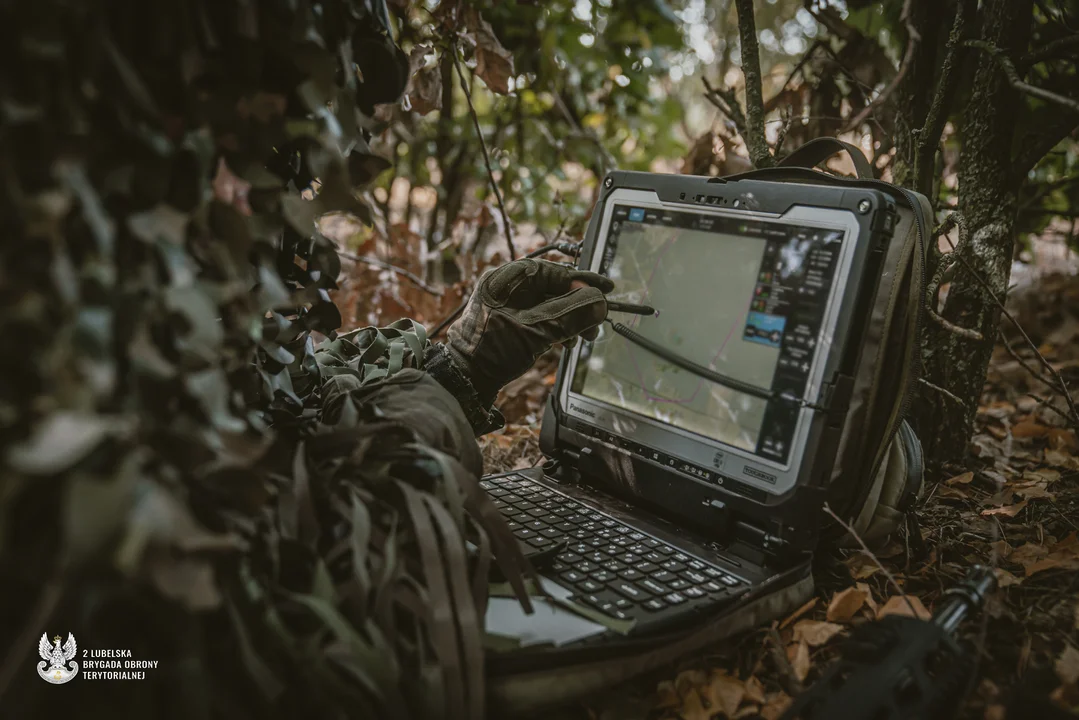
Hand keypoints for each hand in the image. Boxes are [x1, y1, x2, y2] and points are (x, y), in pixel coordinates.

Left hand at [444, 259, 614, 405]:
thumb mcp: (536, 332)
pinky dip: (558, 328)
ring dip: (571, 319)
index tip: (605, 288)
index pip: (554, 272)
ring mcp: (509, 305)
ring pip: (551, 305)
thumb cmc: (490, 352)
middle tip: (596, 322)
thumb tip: (599, 304)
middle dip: (579, 306)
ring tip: (585, 337)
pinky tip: (568, 342)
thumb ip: (570, 316)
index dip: (583, 281)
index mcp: (507, 279)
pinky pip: (542, 317)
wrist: (467, 380)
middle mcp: (507, 287)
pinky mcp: (511, 322)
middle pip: (555, 288)